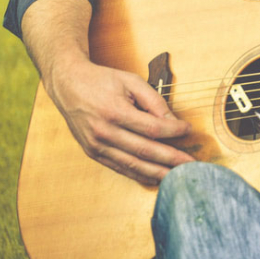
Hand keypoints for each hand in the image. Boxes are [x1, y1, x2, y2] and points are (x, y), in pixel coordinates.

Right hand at [44, 57, 194, 184]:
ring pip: (132, 165)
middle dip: (171, 160)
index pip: (152, 128)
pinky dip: (139, 175)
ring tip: (177, 178)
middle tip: (191, 165)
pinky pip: (119, 168)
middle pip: (144, 151)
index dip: (174, 131)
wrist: (68, 85)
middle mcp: (104, 132)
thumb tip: (173, 121)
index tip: (188, 129)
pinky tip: (154, 177)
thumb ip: (154, 101)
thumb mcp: (131, 82)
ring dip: (157, 173)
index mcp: (115, 112)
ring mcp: (96, 146)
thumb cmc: (102, 80)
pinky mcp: (92, 153)